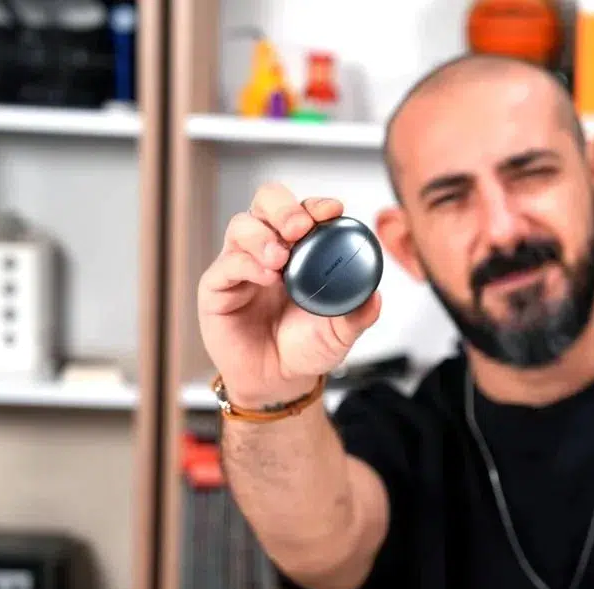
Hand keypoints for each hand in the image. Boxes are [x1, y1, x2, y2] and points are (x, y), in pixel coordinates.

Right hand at [197, 182, 382, 407]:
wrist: (280, 381)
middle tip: (300, 228)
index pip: (304, 211)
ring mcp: (241, 265)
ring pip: (241, 226)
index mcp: (301, 249)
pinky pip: (226, 264)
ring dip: (263, 236)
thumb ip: (359, 313)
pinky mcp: (218, 287)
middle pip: (267, 203)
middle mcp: (269, 248)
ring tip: (281, 259)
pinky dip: (246, 265)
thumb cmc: (307, 348)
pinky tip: (267, 277)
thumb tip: (376, 296)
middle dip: (284, 208)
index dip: (316, 205)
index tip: (333, 211)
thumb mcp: (341, 332)